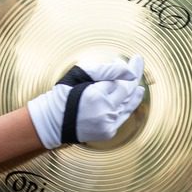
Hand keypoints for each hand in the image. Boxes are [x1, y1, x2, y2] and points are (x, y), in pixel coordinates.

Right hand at [28, 56, 146, 148]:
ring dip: (134, 92)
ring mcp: (107, 124)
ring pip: (129, 105)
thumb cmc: (64, 96)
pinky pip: (123, 116)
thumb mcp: (80, 74)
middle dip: (134, 76)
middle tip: (138, 62)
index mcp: (96, 96)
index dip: (127, 69)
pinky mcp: (108, 132)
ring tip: (139, 81)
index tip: (134, 59)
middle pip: (128, 92)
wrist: (53, 122)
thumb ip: (105, 70)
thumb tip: (128, 71)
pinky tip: (134, 96)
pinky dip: (129, 105)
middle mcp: (104, 112)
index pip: (120, 80)